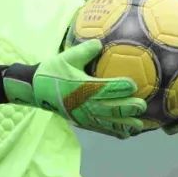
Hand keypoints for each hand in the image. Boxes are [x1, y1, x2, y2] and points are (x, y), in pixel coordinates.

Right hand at [3, 39, 145, 138]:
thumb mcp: (67, 57)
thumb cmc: (52, 71)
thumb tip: (101, 43)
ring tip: (139, 125)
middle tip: (142, 106)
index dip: (119, 87)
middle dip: (127, 108)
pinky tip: (126, 133)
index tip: (133, 84)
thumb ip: (85, 50)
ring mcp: (83, 115)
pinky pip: (100, 128)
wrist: (35, 90)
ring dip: (124, 124)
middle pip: (109, 108)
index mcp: (81, 87)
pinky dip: (114, 131)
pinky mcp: (82, 121)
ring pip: (107, 122)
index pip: (104, 88)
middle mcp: (84, 104)